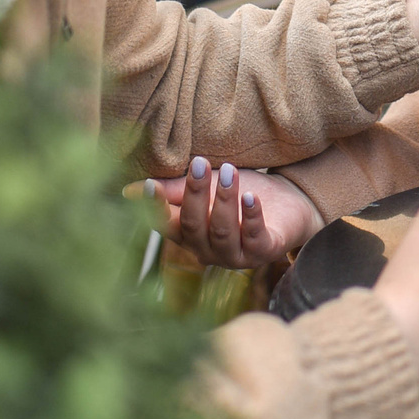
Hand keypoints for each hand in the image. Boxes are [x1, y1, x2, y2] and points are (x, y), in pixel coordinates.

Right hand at [148, 159, 323, 268]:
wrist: (289, 203)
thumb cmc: (241, 195)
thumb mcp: (207, 187)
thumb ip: (173, 190)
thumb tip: (129, 191)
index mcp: (190, 235)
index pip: (167, 224)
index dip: (156, 208)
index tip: (150, 185)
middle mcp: (209, 251)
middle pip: (194, 226)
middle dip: (195, 194)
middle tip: (199, 163)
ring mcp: (236, 255)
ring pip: (222, 231)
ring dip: (224, 200)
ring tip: (231, 172)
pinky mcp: (264, 252)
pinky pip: (254, 237)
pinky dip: (251, 216)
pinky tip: (250, 197)